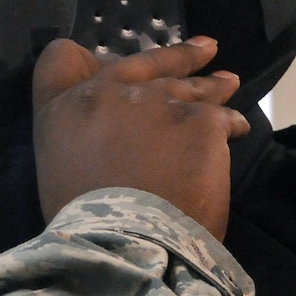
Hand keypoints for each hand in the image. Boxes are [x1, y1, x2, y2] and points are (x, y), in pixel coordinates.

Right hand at [32, 37, 249, 238]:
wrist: (129, 244)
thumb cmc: (85, 222)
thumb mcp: (58, 173)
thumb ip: (77, 140)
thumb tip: (106, 139)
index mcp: (62, 110)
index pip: (59, 58)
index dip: (78, 57)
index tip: (102, 63)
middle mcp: (108, 92)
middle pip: (141, 60)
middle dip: (174, 56)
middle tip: (202, 51)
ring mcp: (156, 101)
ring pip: (189, 83)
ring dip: (211, 85)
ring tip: (228, 83)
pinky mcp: (199, 119)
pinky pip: (222, 115)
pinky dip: (230, 125)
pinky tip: (237, 131)